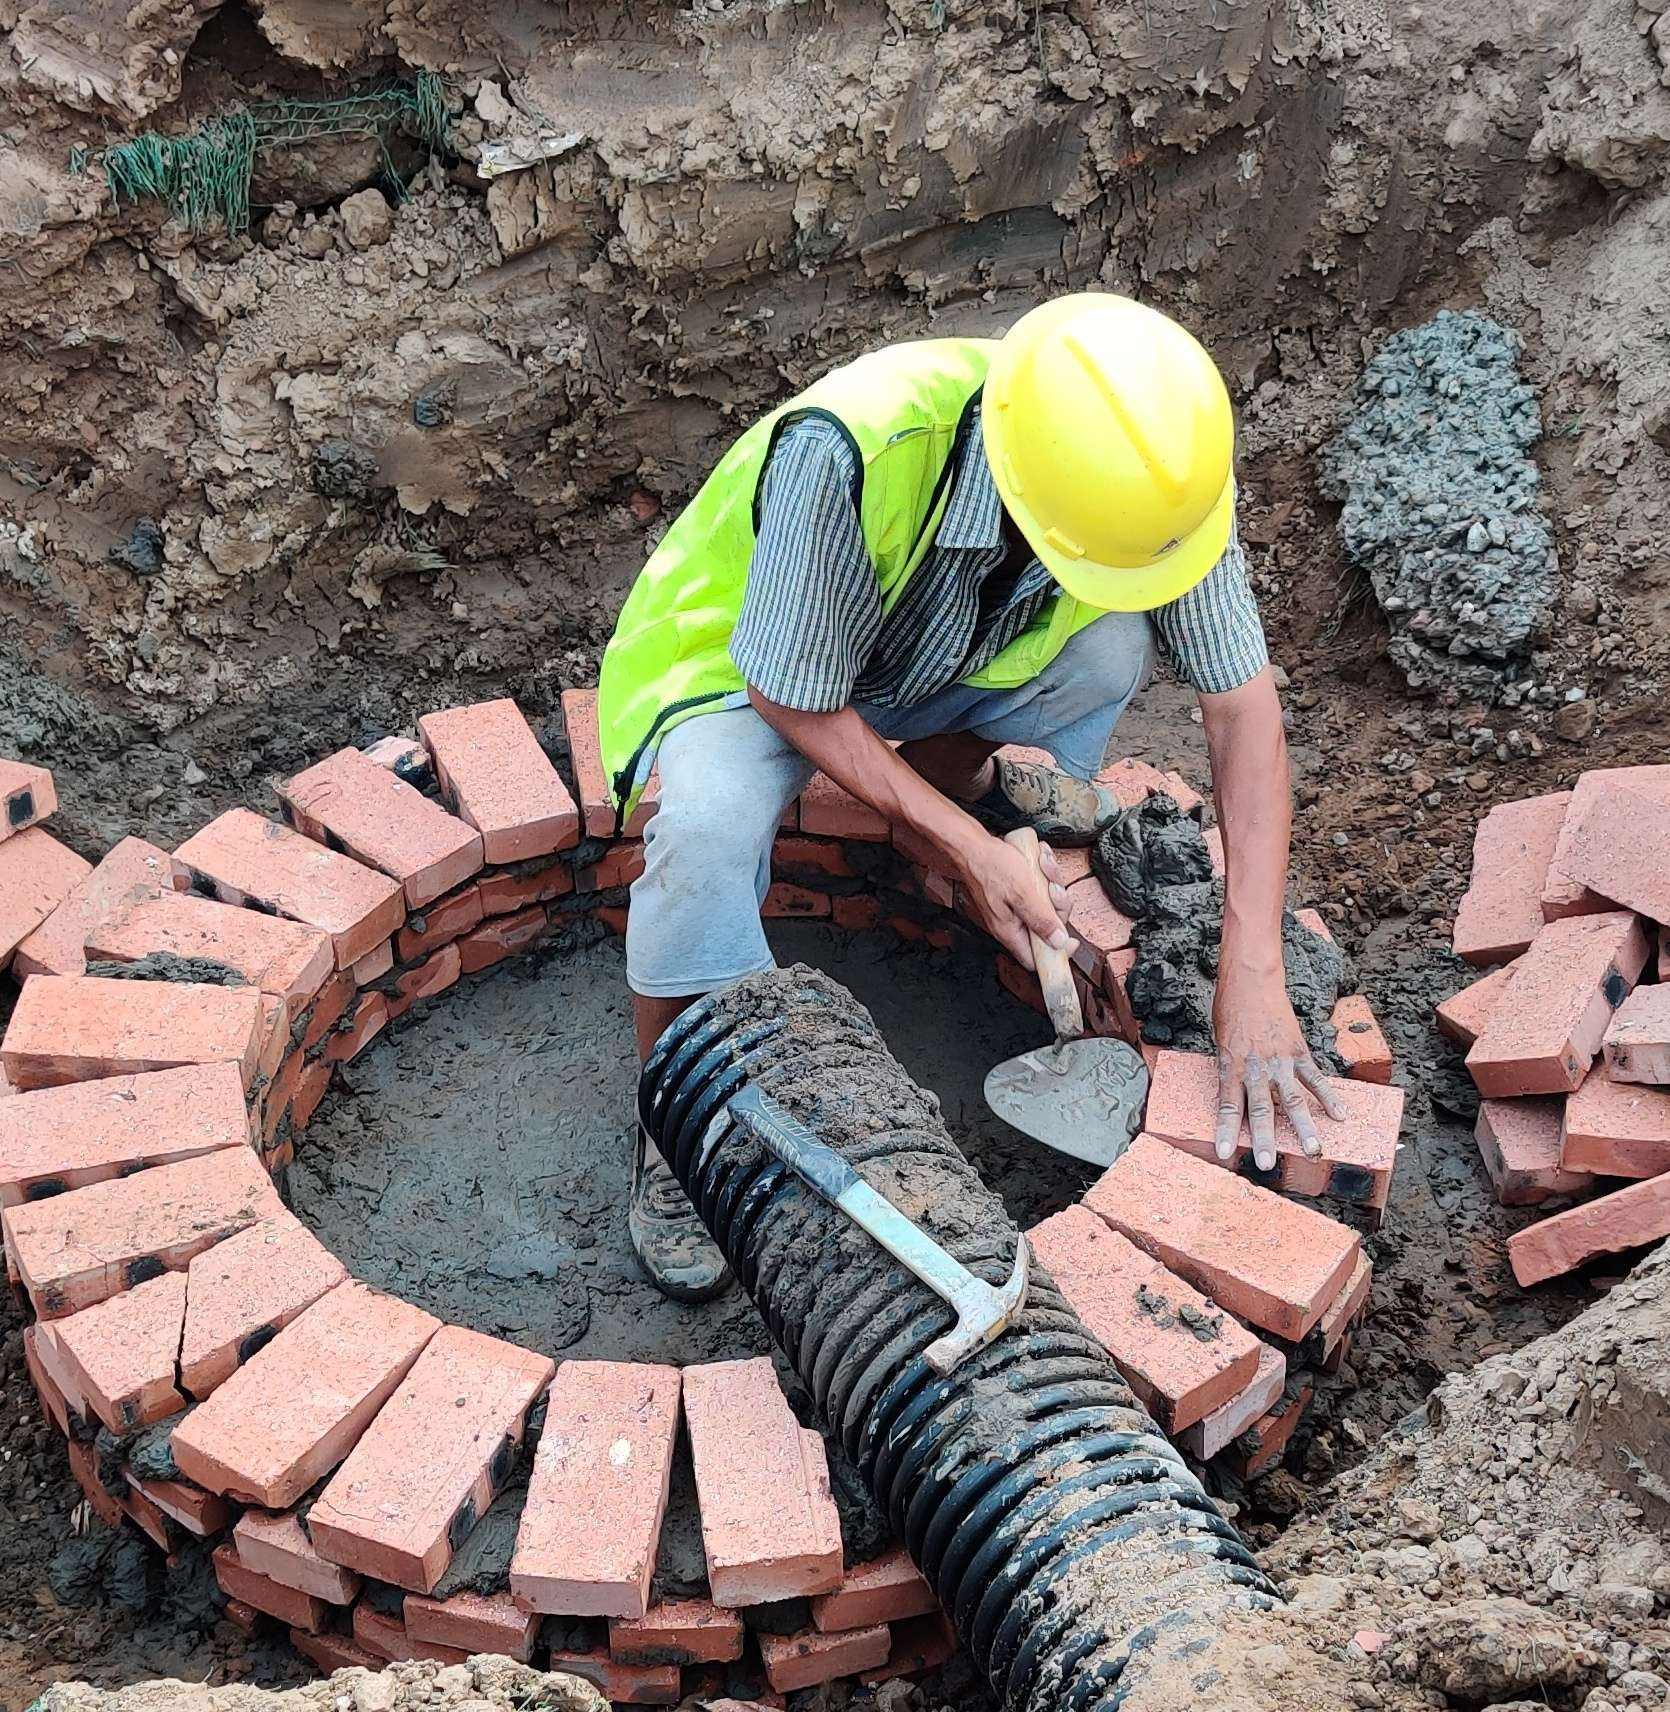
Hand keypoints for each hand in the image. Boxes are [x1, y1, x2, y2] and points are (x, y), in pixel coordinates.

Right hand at [953, 829, 1074, 969]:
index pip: (1036, 959)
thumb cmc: (991, 866)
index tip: (1071, 940)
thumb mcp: (1022, 893)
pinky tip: (1040, 860)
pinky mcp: (1016, 894)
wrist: (972, 845)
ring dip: (1051, 884)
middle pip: (1047, 929)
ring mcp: (1014, 908)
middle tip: (1053, 889)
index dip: (1056, 953)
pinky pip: (1038, 891)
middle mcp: (1011, 923)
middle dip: (1057, 907)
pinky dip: (1043, 875)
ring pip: (1045, 906)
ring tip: (1043, 865)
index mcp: (1009, 931)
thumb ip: (1040, 919)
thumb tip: (1058, 942)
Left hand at [1212, 954, 1344, 1169]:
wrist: (1251, 982)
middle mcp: (1255, 1068)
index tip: (1224, 1154)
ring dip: (1304, 1127)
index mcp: (1231, 1067)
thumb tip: (1235, 1098)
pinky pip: (1315, 1078)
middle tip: (1269, 1164)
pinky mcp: (1298, 1052)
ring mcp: (1280, 1061)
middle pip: (1260, 1109)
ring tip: (1313, 1150)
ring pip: (1292, 1099)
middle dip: (1265, 1139)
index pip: (1227, 1106)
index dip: (1226, 1131)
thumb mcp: (1220, 1044)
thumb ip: (1230, 1072)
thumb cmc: (1230, 1011)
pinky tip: (1341, 1115)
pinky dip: (1329, 1097)